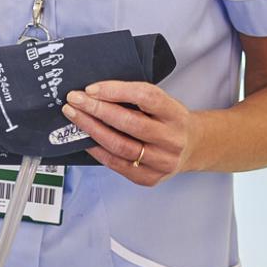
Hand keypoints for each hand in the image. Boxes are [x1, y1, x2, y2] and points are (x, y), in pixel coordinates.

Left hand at [61, 81, 196, 187]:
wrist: (192, 147)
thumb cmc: (170, 121)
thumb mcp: (164, 103)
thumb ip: (137, 98)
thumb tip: (95, 93)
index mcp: (176, 115)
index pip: (146, 97)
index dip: (116, 91)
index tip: (91, 88)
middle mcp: (171, 139)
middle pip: (129, 123)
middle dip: (97, 109)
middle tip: (74, 100)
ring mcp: (161, 162)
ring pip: (120, 145)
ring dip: (92, 129)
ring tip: (75, 116)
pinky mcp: (149, 178)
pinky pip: (116, 164)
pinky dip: (97, 150)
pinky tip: (85, 138)